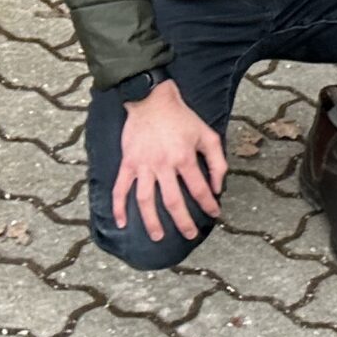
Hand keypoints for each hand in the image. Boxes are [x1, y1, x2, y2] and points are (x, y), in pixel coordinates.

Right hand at [112, 78, 225, 244]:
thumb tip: (217, 187)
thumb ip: (217, 161)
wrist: (151, 100)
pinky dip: (119, 206)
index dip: (208, 204)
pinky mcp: (128, 163)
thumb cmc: (182, 118)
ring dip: (151, 221)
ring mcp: (143, 165)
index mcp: (185, 158)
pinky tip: (121, 222)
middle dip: (183, 222)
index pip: (199, 189)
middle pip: (173, 201)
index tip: (214, 213)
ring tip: (157, 236)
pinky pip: (121, 188)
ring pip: (146, 200)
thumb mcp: (207, 134)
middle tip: (189, 235)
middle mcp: (163, 165)